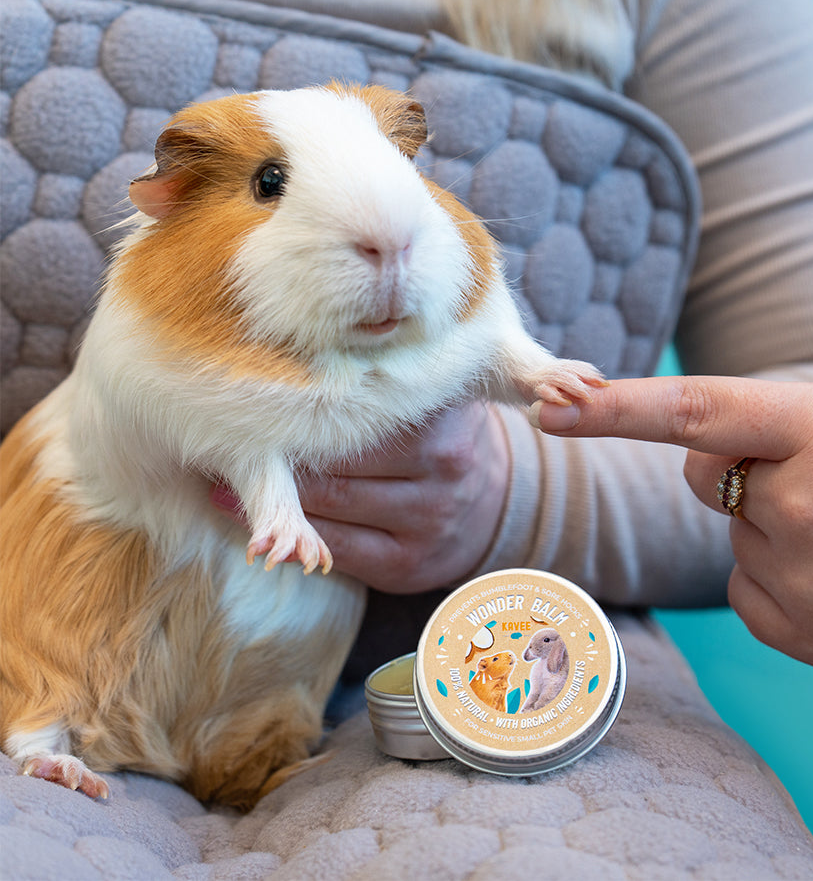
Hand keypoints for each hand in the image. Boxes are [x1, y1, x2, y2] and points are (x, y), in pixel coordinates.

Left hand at [212, 401, 509, 594]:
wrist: (490, 501)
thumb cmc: (441, 434)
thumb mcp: (433, 394)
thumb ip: (386, 374)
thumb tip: (296, 349)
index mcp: (444, 413)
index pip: (358, 409)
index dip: (300, 404)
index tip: (250, 393)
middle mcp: (442, 464)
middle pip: (339, 455)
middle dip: (278, 448)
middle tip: (224, 431)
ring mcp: (428, 519)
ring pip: (331, 504)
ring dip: (274, 494)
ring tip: (222, 474)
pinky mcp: (407, 564)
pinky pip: (338, 548)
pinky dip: (293, 533)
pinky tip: (257, 523)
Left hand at [530, 377, 812, 673]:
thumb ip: (766, 428)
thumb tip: (686, 459)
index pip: (697, 411)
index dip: (617, 410)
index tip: (551, 407)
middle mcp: (809, 503)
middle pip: (704, 477)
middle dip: (740, 472)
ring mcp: (808, 576)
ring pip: (733, 536)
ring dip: (775, 531)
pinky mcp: (806, 634)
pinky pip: (748, 590)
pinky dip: (781, 581)